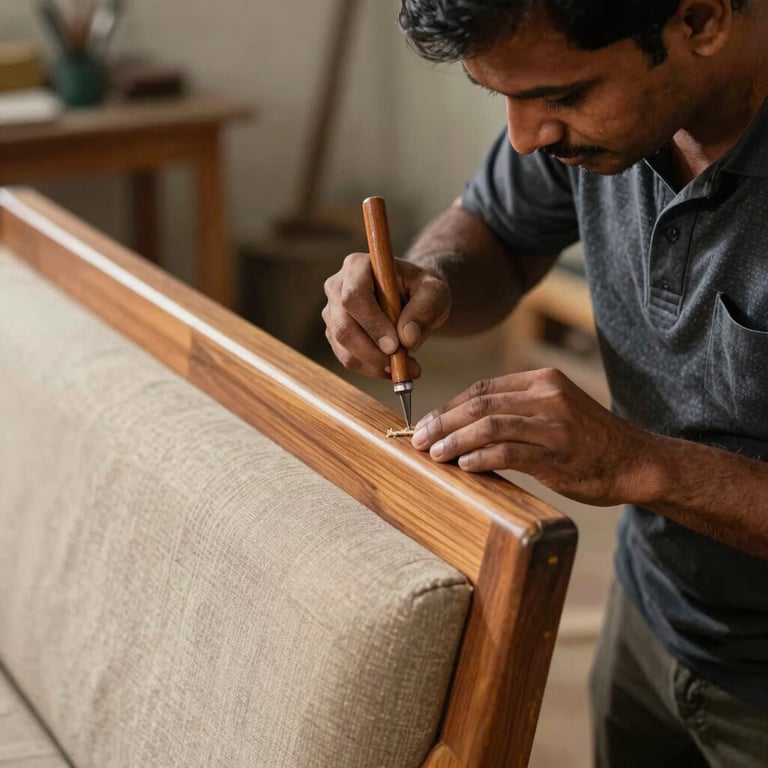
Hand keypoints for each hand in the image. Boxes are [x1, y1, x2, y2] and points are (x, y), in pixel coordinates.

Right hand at [322, 251, 450, 378]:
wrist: (414, 297)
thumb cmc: (422, 289)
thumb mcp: (435, 292)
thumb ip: (425, 309)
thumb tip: (407, 338)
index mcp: (357, 267)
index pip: (354, 297)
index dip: (372, 324)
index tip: (395, 345)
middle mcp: (337, 287)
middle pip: (343, 327)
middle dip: (372, 352)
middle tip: (401, 363)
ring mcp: (333, 313)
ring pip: (344, 348)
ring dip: (375, 364)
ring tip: (407, 367)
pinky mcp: (335, 335)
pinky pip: (348, 359)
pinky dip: (372, 369)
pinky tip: (395, 367)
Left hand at [411, 367, 656, 505]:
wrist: (636, 461)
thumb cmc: (588, 441)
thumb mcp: (554, 411)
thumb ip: (515, 411)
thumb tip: (462, 426)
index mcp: (542, 380)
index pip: (483, 388)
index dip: (449, 406)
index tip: (426, 423)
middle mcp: (547, 395)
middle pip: (480, 404)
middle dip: (443, 422)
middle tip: (418, 440)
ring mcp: (554, 423)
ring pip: (490, 425)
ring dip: (455, 440)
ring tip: (434, 454)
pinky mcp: (558, 453)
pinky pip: (510, 452)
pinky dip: (482, 458)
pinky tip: (465, 466)